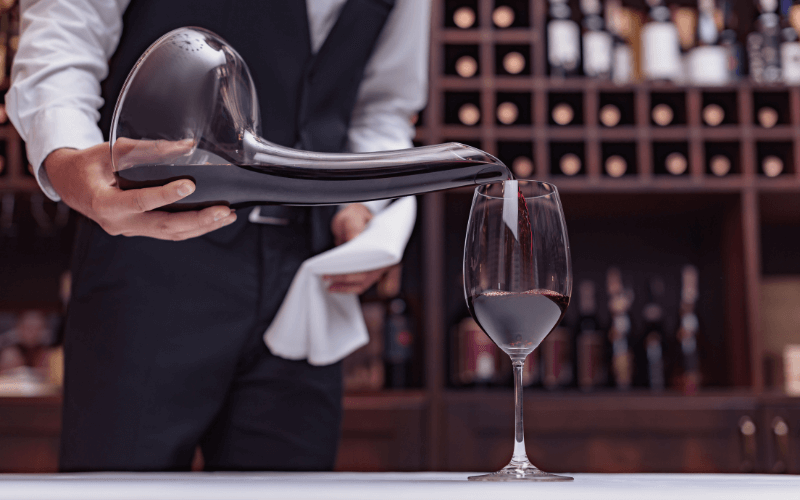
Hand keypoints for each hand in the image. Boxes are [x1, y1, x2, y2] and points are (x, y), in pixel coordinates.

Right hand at [43, 142, 236, 240]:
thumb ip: (148, 149)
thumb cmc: (88, 164)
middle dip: (197, 220)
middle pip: (163, 226)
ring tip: (226, 216)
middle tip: (222, 211)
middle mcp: (118, 223)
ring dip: (201, 227)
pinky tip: (212, 220)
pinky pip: (168, 233)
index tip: (189, 185)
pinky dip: (192, 228)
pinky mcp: (140, 230)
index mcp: (105, 203)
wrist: (69, 183)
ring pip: (170, 234)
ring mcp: (130, 230)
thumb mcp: (111, 150)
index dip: (165, 195)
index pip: (139, 202)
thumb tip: (187, 146)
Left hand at [325, 204, 387, 293]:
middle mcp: (381, 257)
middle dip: (346, 279)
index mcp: (383, 244)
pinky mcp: (365, 269)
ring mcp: (374, 265)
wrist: (350, 219)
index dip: (356, 269)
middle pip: (367, 275)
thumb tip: (354, 240)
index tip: (339, 270)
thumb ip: (354, 227)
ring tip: (330, 285)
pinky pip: (360, 283)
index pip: (372, 262)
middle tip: (328, 276)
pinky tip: (334, 286)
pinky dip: (347, 287)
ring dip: (346, 287)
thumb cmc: (354, 216)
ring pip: (363, 282)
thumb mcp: (353, 217)